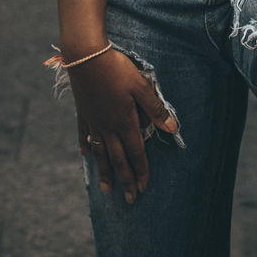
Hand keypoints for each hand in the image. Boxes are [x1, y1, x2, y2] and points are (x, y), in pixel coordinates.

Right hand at [69, 48, 178, 202]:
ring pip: (100, 153)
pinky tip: (85, 154)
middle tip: (130, 199)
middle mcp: (108, 127)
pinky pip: (84, 134)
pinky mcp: (83, 112)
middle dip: (126, 180)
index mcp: (125, 122)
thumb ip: (155, 109)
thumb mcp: (141, 86)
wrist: (86, 57)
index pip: (136, 152)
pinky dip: (85, 146)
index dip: (141, 170)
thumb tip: (173, 129)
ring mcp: (93, 121)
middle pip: (118, 160)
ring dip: (105, 172)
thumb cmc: (117, 69)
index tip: (144, 187)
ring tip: (107, 189)